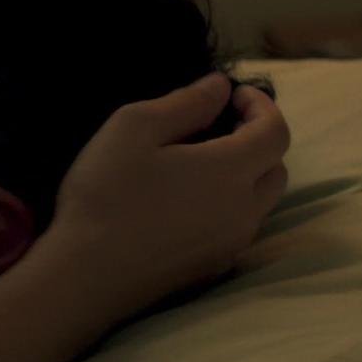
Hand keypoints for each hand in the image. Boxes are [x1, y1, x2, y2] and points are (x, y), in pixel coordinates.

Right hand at [43, 73, 290, 321]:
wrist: (85, 275)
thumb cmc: (106, 193)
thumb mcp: (133, 128)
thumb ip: (185, 103)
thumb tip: (220, 87)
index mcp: (232, 170)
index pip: (276, 131)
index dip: (262, 106)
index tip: (234, 95)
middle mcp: (245, 209)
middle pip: (276, 169)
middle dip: (258, 141)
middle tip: (219, 128)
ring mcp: (232, 243)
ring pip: (259, 202)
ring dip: (243, 177)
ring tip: (199, 166)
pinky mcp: (214, 267)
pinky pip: (237, 229)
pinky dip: (226, 207)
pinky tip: (184, 205)